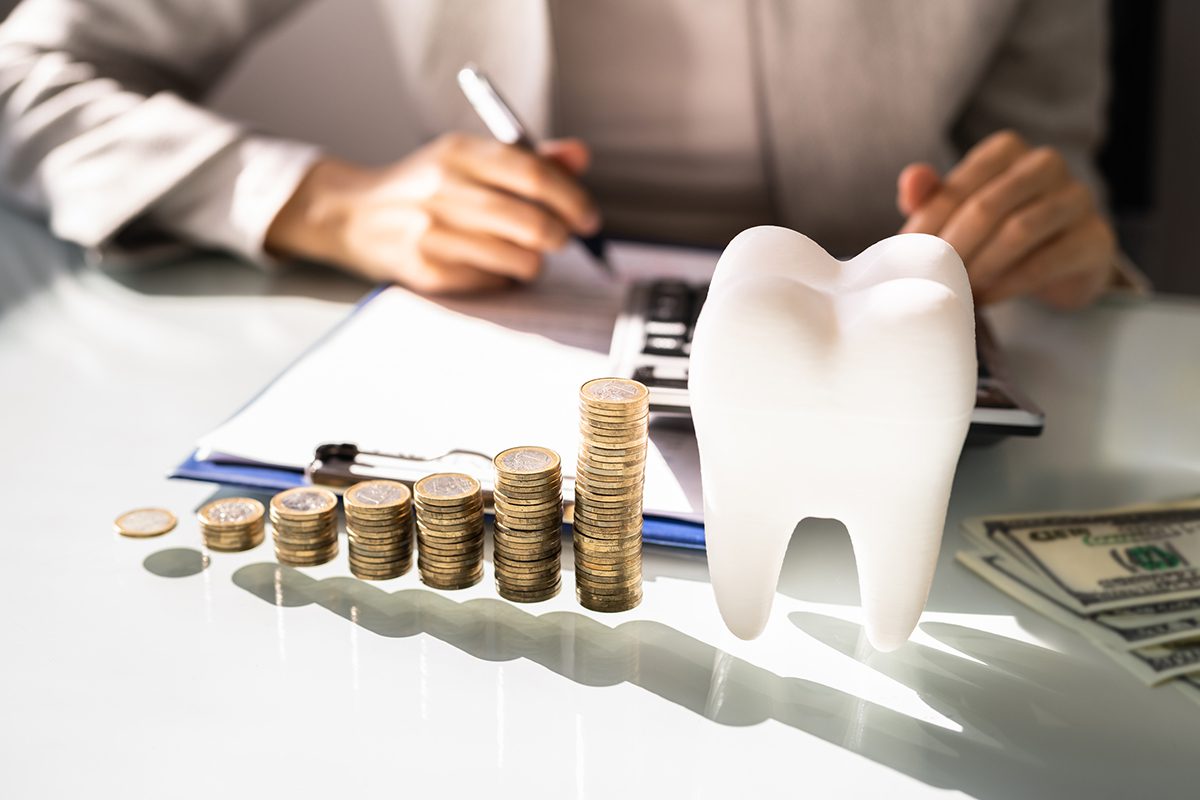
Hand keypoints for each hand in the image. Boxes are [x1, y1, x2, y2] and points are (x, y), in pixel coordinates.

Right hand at [265, 133, 599, 292]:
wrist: (354, 215)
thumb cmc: (427, 186)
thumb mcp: (470, 158)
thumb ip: (529, 157)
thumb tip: (580, 156)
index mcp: (460, 152)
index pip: (534, 175)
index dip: (572, 200)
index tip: (588, 219)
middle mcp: (445, 190)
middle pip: (533, 223)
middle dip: (559, 237)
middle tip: (559, 239)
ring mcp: (434, 233)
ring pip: (521, 260)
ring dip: (534, 262)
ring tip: (522, 253)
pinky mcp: (429, 271)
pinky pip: (494, 282)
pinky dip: (504, 277)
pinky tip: (489, 264)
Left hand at [897, 130, 1116, 309]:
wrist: (1060, 261)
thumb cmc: (997, 228)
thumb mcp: (959, 209)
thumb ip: (932, 196)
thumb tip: (911, 181)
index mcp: (1007, 150)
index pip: (961, 183)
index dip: (930, 221)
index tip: (907, 253)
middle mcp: (1046, 164)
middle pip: (988, 206)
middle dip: (953, 247)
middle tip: (930, 278)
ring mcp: (1077, 198)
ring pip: (1018, 231)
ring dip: (979, 267)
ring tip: (956, 290)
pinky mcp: (1094, 238)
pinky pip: (1045, 262)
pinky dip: (1007, 284)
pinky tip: (985, 299)